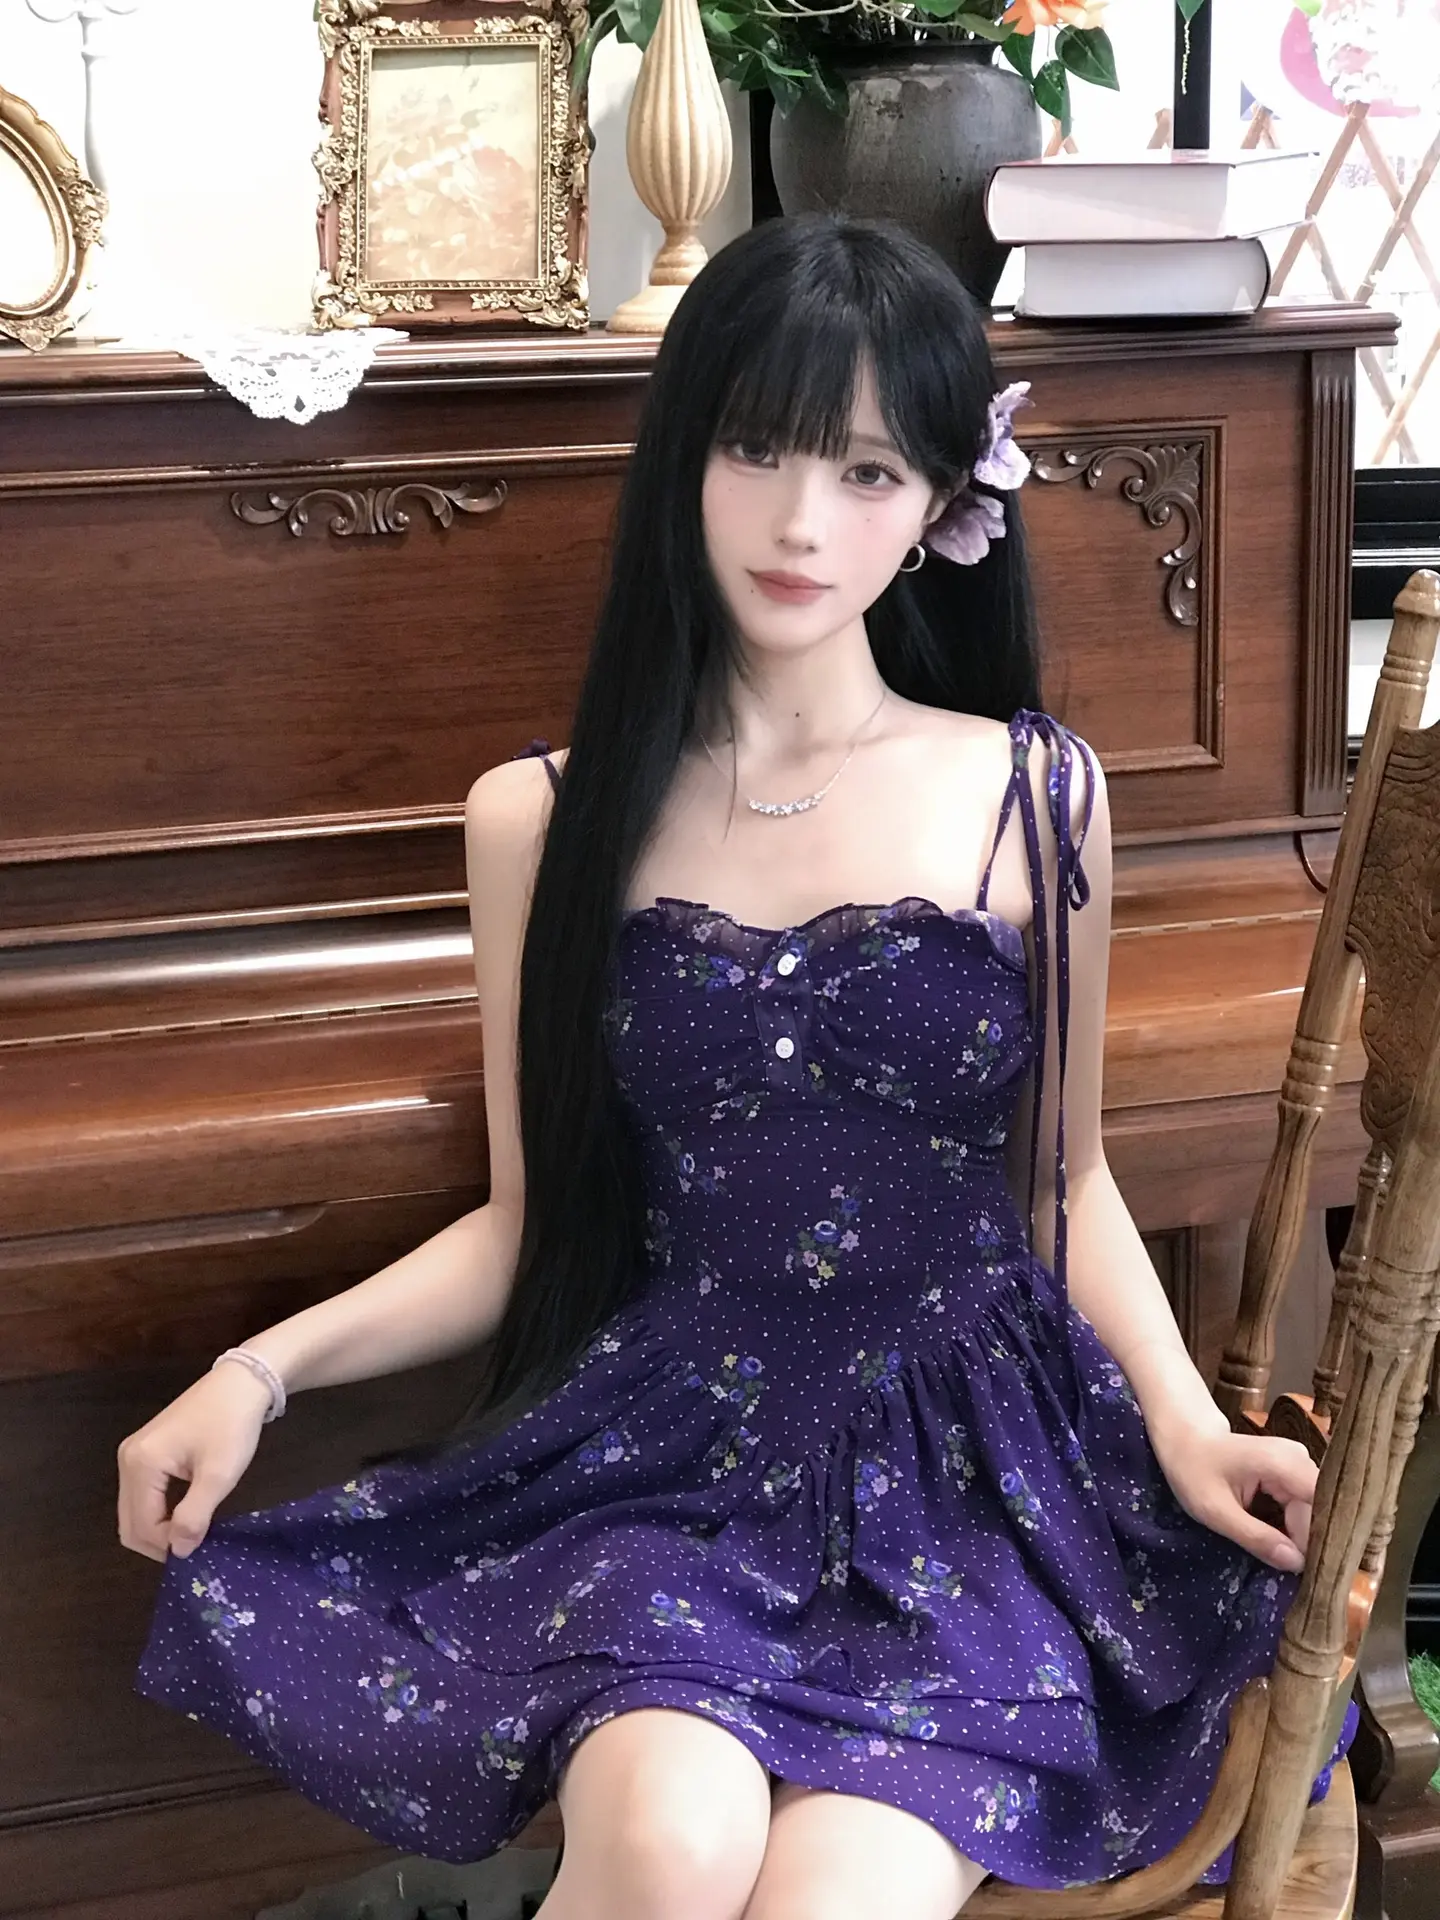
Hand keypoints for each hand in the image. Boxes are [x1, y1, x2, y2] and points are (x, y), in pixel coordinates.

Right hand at [117, 1363, 272, 1562]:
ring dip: (158, 1529)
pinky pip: (142, 1495)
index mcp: (140, 1464)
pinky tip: (184, 1513)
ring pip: (134, 1511)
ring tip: (192, 1532)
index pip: (142, 1526)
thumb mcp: (219, 1474)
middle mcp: (127, 1459)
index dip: (168, 1546)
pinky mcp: (145, 1451)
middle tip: (193, 1547)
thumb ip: (195, 1515)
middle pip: (129, 1522)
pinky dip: (158, 1512)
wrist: (241, 1382)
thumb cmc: (232, 1424)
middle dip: (158, 1542)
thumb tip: (179, 1552)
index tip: (199, 1550)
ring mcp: (133, 1454)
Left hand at [1149, 1418, 1316, 1572]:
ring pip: (1313, 1510)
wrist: (1185, 1438)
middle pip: (1319, 1510)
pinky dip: (1294, 1526)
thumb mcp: (1215, 1510)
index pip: (1323, 1507)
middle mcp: (1299, 1458)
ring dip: (1302, 1537)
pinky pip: (1304, 1505)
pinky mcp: (1293, 1470)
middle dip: (1308, 1543)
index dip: (1322, 1540)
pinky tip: (1281, 1543)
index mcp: (1283, 1463)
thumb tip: (1297, 1564)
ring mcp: (1298, 1462)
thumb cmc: (1192, 1469)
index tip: (1311, 1573)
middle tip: (1291, 1573)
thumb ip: (1256, 1537)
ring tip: (1284, 1561)